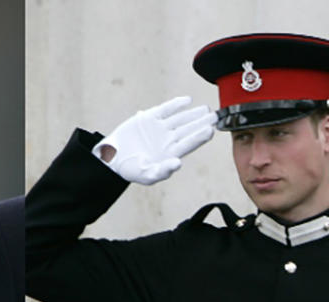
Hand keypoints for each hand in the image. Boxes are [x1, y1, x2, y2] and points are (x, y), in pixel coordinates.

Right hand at [94, 95, 215, 184]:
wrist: (113, 158)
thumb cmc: (132, 170)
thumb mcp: (147, 175)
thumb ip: (163, 171)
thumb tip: (178, 163)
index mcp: (171, 153)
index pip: (189, 143)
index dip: (200, 136)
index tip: (211, 130)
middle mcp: (168, 139)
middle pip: (188, 129)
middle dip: (201, 122)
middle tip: (215, 116)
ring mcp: (160, 128)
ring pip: (180, 118)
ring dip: (193, 113)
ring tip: (205, 109)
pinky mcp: (150, 118)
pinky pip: (166, 109)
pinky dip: (176, 105)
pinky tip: (187, 100)